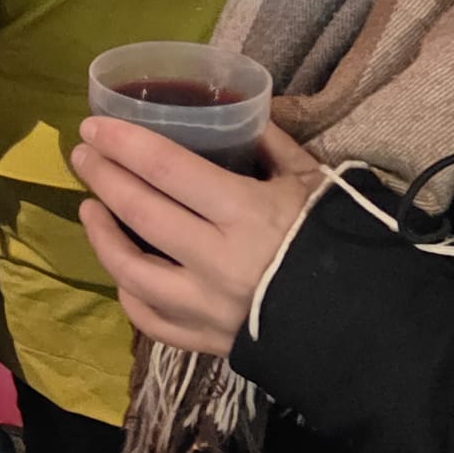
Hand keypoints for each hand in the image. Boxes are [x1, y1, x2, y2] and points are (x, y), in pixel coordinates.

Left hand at [73, 119, 324, 356]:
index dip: (124, 144)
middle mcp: (216, 261)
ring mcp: (206, 307)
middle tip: (82, 154)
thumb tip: (235, 111)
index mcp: (244, 213)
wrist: (370, 321)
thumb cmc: (340, 238)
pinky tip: (121, 270)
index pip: (167, 169)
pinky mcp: (208, 341)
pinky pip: (152, 320)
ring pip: (132, 271)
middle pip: (140, 212)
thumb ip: (268, 143)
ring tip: (89, 208)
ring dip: (101, 235)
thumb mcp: (310, 179)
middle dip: (103, 177)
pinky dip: (129, 291)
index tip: (94, 126)